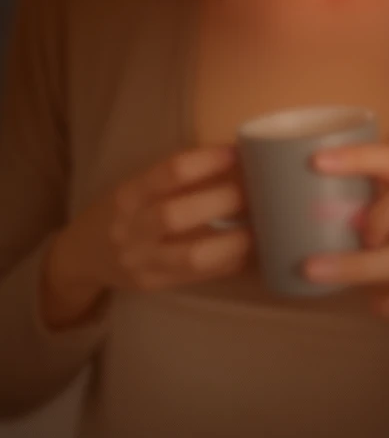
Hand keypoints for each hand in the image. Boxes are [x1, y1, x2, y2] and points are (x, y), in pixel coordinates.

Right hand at [42, 145, 252, 322]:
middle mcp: (131, 229)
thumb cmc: (121, 211)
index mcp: (128, 194)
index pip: (167, 173)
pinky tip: (249, 251)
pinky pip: (199, 276)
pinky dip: (229, 262)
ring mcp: (142, 262)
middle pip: (175, 215)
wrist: (83, 255)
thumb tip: (235, 161)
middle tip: (253, 191)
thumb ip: (173, 179)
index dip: (204, 161)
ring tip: (258, 227)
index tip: (234, 152)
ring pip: (191, 256)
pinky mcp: (156, 285)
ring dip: (231, 241)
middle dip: (220, 201)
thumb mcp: (136, 187)